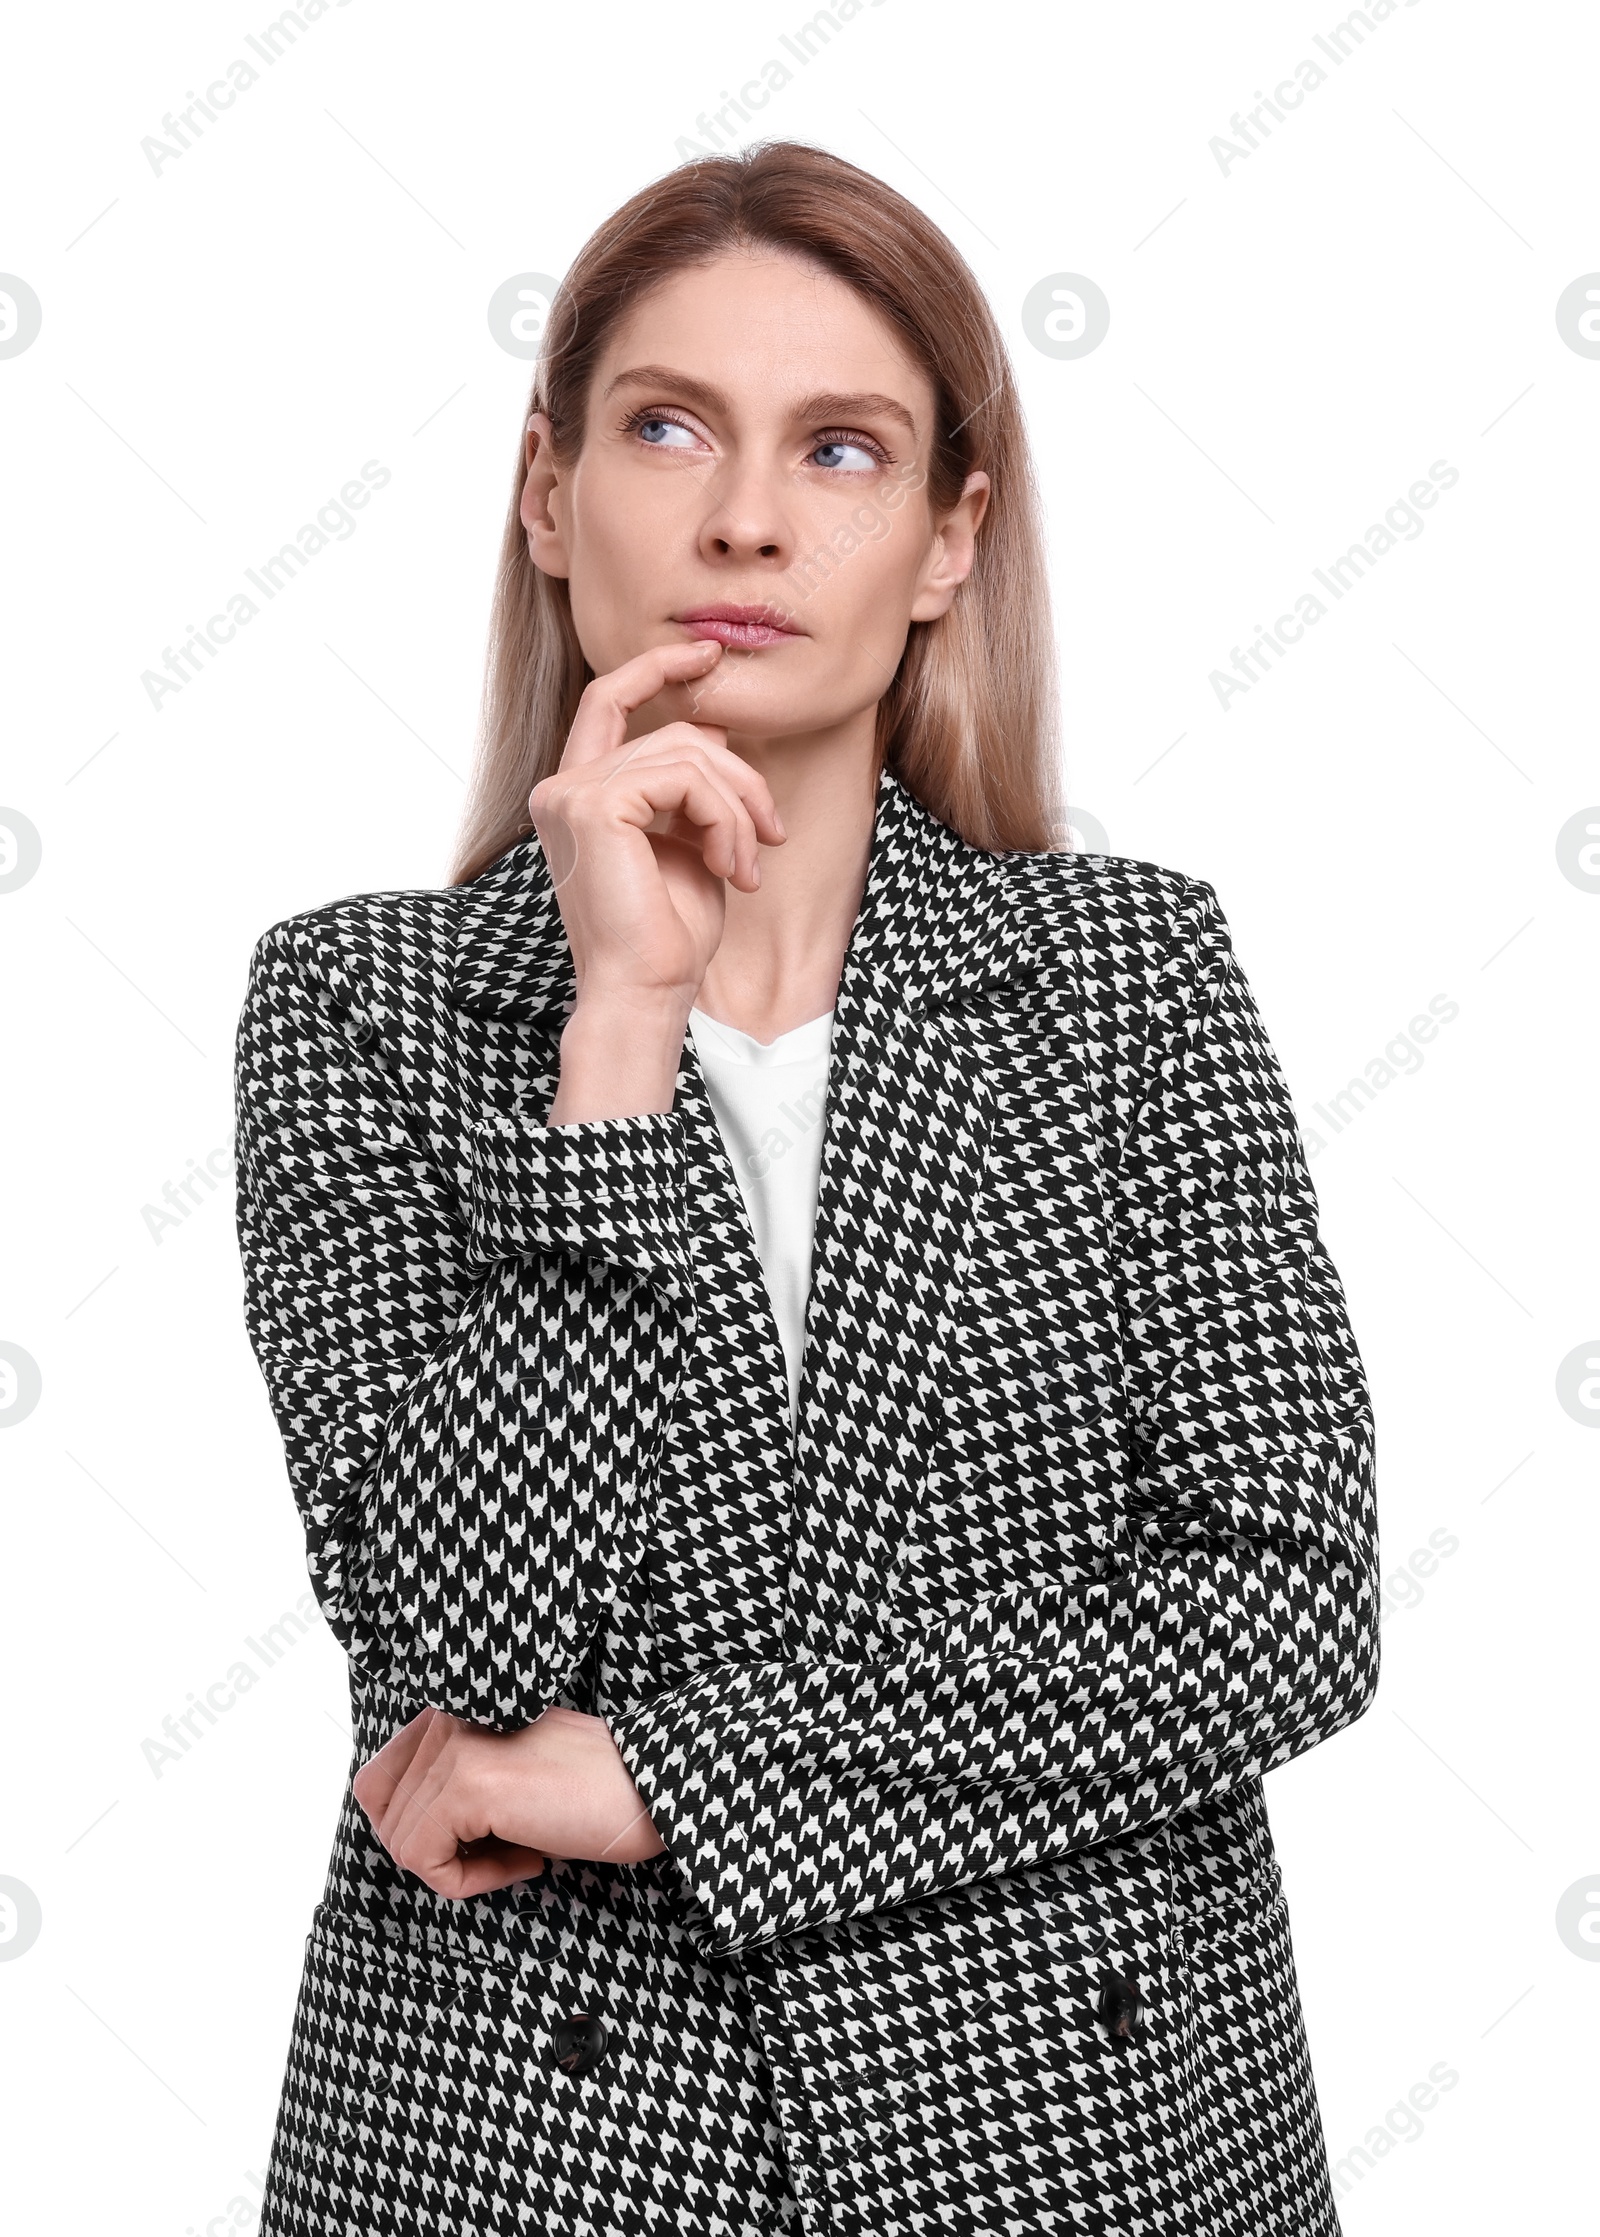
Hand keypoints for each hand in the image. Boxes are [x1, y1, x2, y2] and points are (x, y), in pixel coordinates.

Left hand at [351, 1704, 663, 1899]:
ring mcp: (455, 1749)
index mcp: (452, 1711)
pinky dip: (469, 1882)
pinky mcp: (468, 1787)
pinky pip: (424, 1862)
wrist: (652, 1786)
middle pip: (387, 1817)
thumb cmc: (591, 1788)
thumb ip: (454, 1781)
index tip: (478, 1837)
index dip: (420, 1828)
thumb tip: (407, 1833)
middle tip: (507, 1850)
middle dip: (442, 1852)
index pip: (378, 1784)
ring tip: (523, 1851)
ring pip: (403, 1844)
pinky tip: (528, 1858)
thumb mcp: (506, 1770)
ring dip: (461, 1868)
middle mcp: (445, 1719)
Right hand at [529, 641, 785, 1120]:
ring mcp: (570, 794)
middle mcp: (563, 788)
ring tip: (748, 864)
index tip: (710, 654)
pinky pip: (684, 778)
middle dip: (739, 776)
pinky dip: (724, 818)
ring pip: (686, 753)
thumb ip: (693, 788)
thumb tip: (712, 728)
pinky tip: (730, 866)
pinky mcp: (592, 806)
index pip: (609, 700)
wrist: (645, 992)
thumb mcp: (691, 844)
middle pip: (673, 733)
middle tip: (772, 833)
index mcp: (578, 794)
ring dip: (738, 807)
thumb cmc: (668, 935)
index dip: (658, 668)